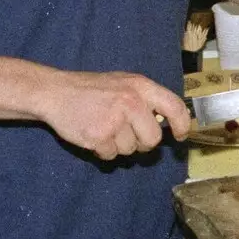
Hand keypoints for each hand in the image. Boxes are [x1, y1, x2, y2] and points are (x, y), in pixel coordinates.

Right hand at [38, 70, 192, 160]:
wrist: (56, 92)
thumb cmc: (92, 90)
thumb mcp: (123, 84)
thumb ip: (145, 100)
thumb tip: (167, 122)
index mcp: (141, 86)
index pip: (174, 107)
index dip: (182, 124)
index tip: (180, 135)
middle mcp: (132, 102)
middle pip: (153, 139)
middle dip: (142, 142)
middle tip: (126, 133)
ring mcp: (115, 119)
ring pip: (130, 150)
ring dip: (118, 145)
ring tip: (104, 127)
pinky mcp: (100, 136)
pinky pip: (111, 155)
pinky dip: (103, 150)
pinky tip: (93, 134)